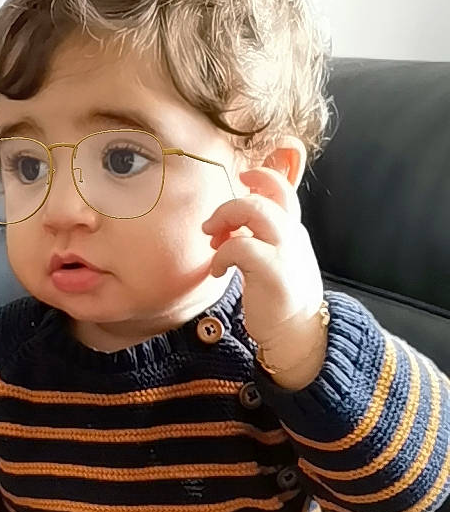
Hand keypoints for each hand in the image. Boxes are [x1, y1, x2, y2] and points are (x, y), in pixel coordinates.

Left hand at [202, 166, 324, 348]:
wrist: (298, 335)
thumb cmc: (281, 300)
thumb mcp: (277, 260)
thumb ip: (261, 239)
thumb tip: (231, 226)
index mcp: (293, 231)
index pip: (282, 189)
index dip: (261, 176)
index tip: (241, 180)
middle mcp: (292, 235)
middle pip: (261, 196)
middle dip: (229, 205)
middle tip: (212, 227)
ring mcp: (285, 251)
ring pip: (253, 210)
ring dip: (225, 219)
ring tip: (213, 241)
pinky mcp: (272, 271)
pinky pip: (239, 246)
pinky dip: (221, 255)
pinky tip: (218, 270)